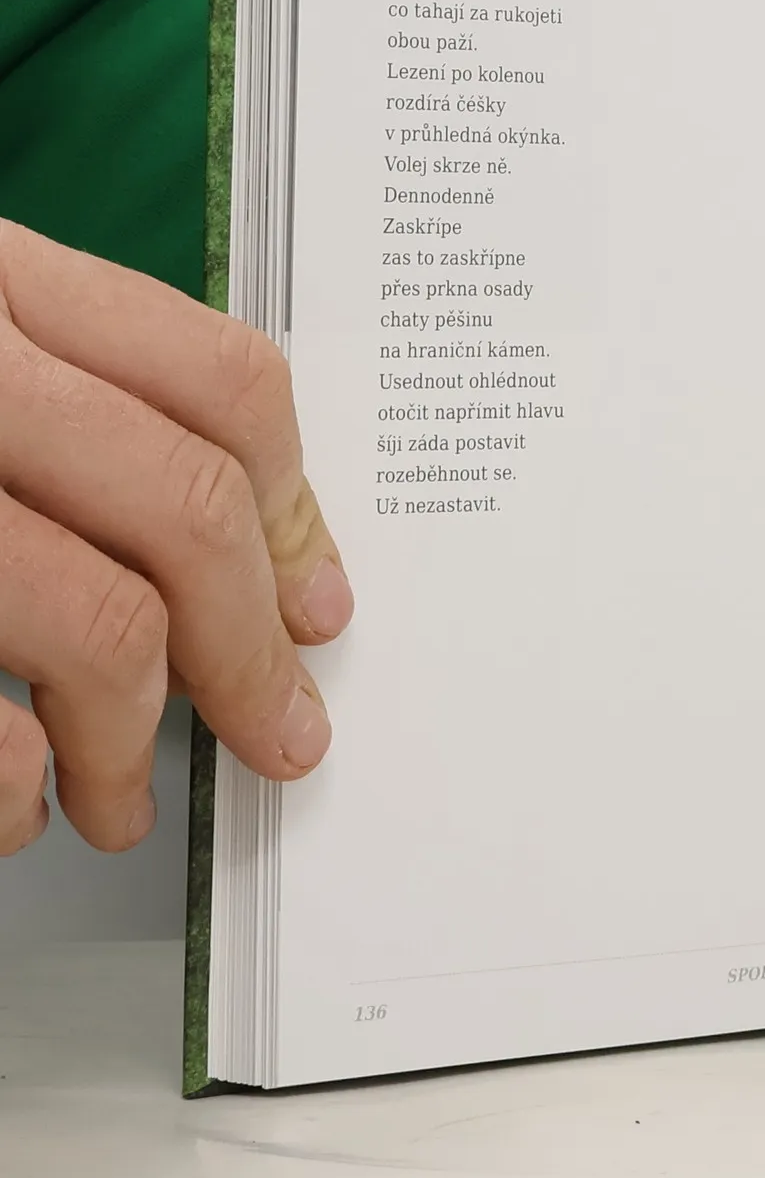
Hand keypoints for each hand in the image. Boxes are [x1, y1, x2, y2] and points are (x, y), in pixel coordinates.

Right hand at [0, 221, 351, 854]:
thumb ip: (74, 400)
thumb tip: (252, 550)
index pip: (218, 378)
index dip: (294, 505)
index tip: (321, 604)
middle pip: (185, 507)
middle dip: (247, 650)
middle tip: (276, 733)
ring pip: (98, 624)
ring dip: (131, 740)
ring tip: (118, 797)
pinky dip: (12, 786)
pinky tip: (15, 800)